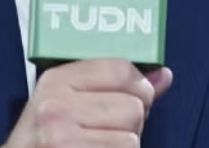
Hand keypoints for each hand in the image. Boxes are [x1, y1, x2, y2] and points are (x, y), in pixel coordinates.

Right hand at [3, 59, 173, 147]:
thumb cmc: (46, 140)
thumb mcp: (68, 105)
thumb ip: (117, 87)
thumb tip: (163, 75)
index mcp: (56, 82)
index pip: (120, 69)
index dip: (138, 86)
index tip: (132, 98)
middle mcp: (56, 109)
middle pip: (133, 107)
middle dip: (129, 125)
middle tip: (104, 134)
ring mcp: (62, 140)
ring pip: (131, 139)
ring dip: (123, 147)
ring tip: (98, 147)